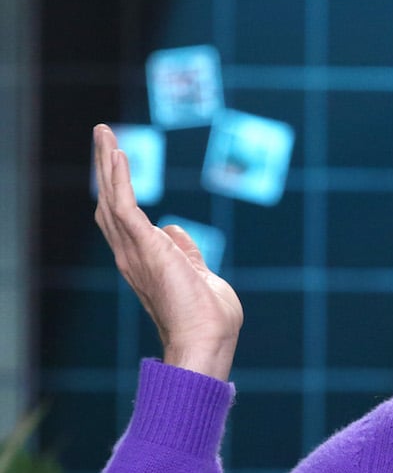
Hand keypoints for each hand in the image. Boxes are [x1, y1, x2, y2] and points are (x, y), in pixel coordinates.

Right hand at [92, 124, 242, 380]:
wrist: (207, 339)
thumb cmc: (209, 318)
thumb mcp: (200, 276)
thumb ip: (187, 253)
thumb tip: (176, 231)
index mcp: (145, 263)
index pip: (125, 221)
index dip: (119, 191)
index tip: (118, 163)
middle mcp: (132, 256)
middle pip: (110, 203)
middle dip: (106, 168)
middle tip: (104, 136)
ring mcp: (135, 251)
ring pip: (111, 197)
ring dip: (108, 163)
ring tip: (104, 133)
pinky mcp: (144, 247)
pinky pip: (124, 204)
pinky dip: (120, 176)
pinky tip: (118, 152)